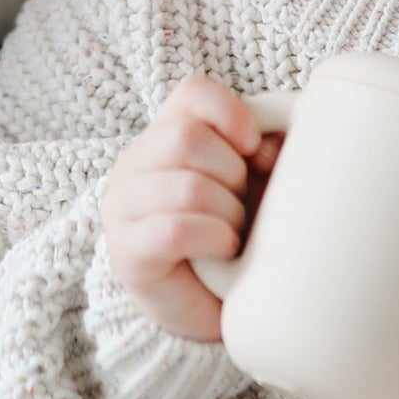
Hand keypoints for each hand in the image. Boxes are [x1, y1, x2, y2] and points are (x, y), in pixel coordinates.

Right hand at [102, 75, 280, 340]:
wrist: (206, 307)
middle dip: (231, 172)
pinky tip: (222, 250)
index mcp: (163, 135)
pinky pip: (176, 230)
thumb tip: (275, 143)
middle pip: (186, 137)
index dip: (230, 113)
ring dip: (226, 212)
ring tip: (232, 232)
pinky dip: (213, 238)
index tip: (255, 149)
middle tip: (240, 202)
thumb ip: (262, 153)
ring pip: (186, 186)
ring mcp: (123, 207)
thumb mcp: (250, 185)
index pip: (191, 92)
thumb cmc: (229, 235)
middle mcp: (133, 164)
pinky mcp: (127, 252)